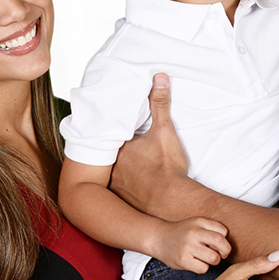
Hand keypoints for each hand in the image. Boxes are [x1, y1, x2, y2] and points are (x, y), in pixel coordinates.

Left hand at [112, 72, 192, 214]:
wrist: (172, 201)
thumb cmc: (167, 167)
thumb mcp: (165, 131)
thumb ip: (160, 104)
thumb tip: (159, 78)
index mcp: (119, 147)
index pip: (109, 134)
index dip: (112, 131)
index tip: (114, 127)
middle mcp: (111, 166)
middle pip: (106, 153)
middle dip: (111, 151)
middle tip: (120, 148)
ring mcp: (114, 184)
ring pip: (108, 172)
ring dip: (114, 169)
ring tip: (123, 166)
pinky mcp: (121, 200)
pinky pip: (114, 191)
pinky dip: (119, 187)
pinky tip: (127, 186)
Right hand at [150, 217, 230, 273]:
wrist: (159, 239)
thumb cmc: (182, 233)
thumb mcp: (195, 224)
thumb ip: (211, 230)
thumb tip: (227, 246)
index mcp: (199, 222)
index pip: (223, 231)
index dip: (225, 239)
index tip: (219, 244)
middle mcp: (193, 232)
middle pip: (220, 242)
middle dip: (226, 251)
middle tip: (222, 254)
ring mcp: (187, 246)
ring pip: (213, 258)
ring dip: (214, 261)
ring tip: (207, 259)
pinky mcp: (183, 260)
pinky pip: (203, 268)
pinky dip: (203, 268)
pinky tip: (197, 263)